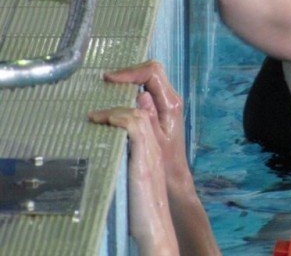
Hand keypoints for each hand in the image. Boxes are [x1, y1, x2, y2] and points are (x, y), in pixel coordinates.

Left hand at [89, 103, 178, 254]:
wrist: (156, 229)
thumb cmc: (140, 210)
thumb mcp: (128, 180)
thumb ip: (121, 160)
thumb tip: (103, 147)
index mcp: (150, 150)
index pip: (142, 115)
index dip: (123, 105)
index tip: (101, 108)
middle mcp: (154, 148)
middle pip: (143, 109)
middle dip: (122, 99)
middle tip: (98, 101)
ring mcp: (150, 154)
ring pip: (139, 115)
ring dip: (115, 109)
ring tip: (96, 114)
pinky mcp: (144, 163)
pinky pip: (135, 129)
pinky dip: (120, 119)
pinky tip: (105, 120)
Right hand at [99, 61, 191, 191]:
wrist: (174, 176)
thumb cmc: (163, 164)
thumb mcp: (152, 144)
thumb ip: (146, 120)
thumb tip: (139, 96)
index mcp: (170, 104)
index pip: (152, 73)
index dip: (130, 72)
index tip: (109, 79)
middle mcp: (170, 99)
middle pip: (150, 71)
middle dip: (128, 72)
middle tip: (105, 81)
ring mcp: (165, 102)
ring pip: (147, 77)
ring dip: (128, 79)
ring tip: (107, 86)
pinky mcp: (159, 108)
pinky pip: (144, 88)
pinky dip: (129, 87)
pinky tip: (115, 96)